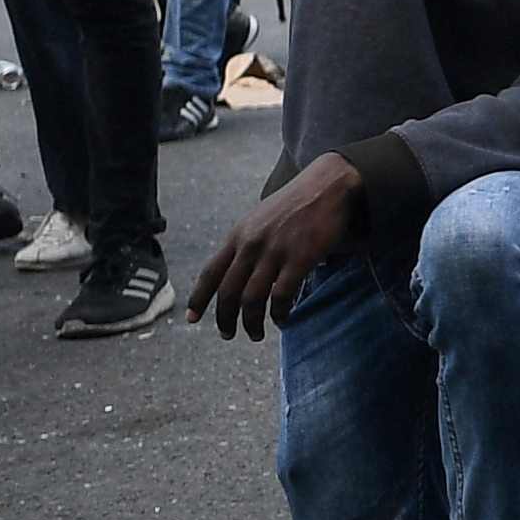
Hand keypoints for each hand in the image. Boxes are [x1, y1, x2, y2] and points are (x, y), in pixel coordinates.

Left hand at [185, 153, 365, 338]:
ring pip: (252, 299)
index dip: (198, 298)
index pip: (210, 272)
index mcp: (238, 235)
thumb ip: (246, 244)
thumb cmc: (295, 203)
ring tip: (255, 335)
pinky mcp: (300, 257)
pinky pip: (281, 295)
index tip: (191, 318)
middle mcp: (251, 244)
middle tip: (228, 335)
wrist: (328, 185)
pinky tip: (282, 319)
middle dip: (224, 319)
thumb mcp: (260, 219)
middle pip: (228, 292)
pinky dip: (279, 313)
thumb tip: (239, 274)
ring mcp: (274, 251)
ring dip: (251, 323)